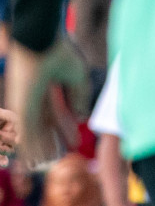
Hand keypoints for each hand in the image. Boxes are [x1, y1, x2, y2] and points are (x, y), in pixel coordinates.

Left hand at [3, 40, 85, 165]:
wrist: (40, 39)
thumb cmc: (58, 52)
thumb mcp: (77, 77)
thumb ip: (80, 97)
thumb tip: (82, 116)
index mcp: (45, 88)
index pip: (55, 114)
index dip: (64, 130)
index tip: (72, 144)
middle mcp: (32, 97)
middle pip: (41, 125)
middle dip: (47, 143)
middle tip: (50, 159)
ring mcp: (25, 102)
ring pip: (30, 132)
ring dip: (35, 150)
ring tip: (38, 166)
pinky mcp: (21, 106)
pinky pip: (26, 132)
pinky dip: (29, 147)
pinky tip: (31, 160)